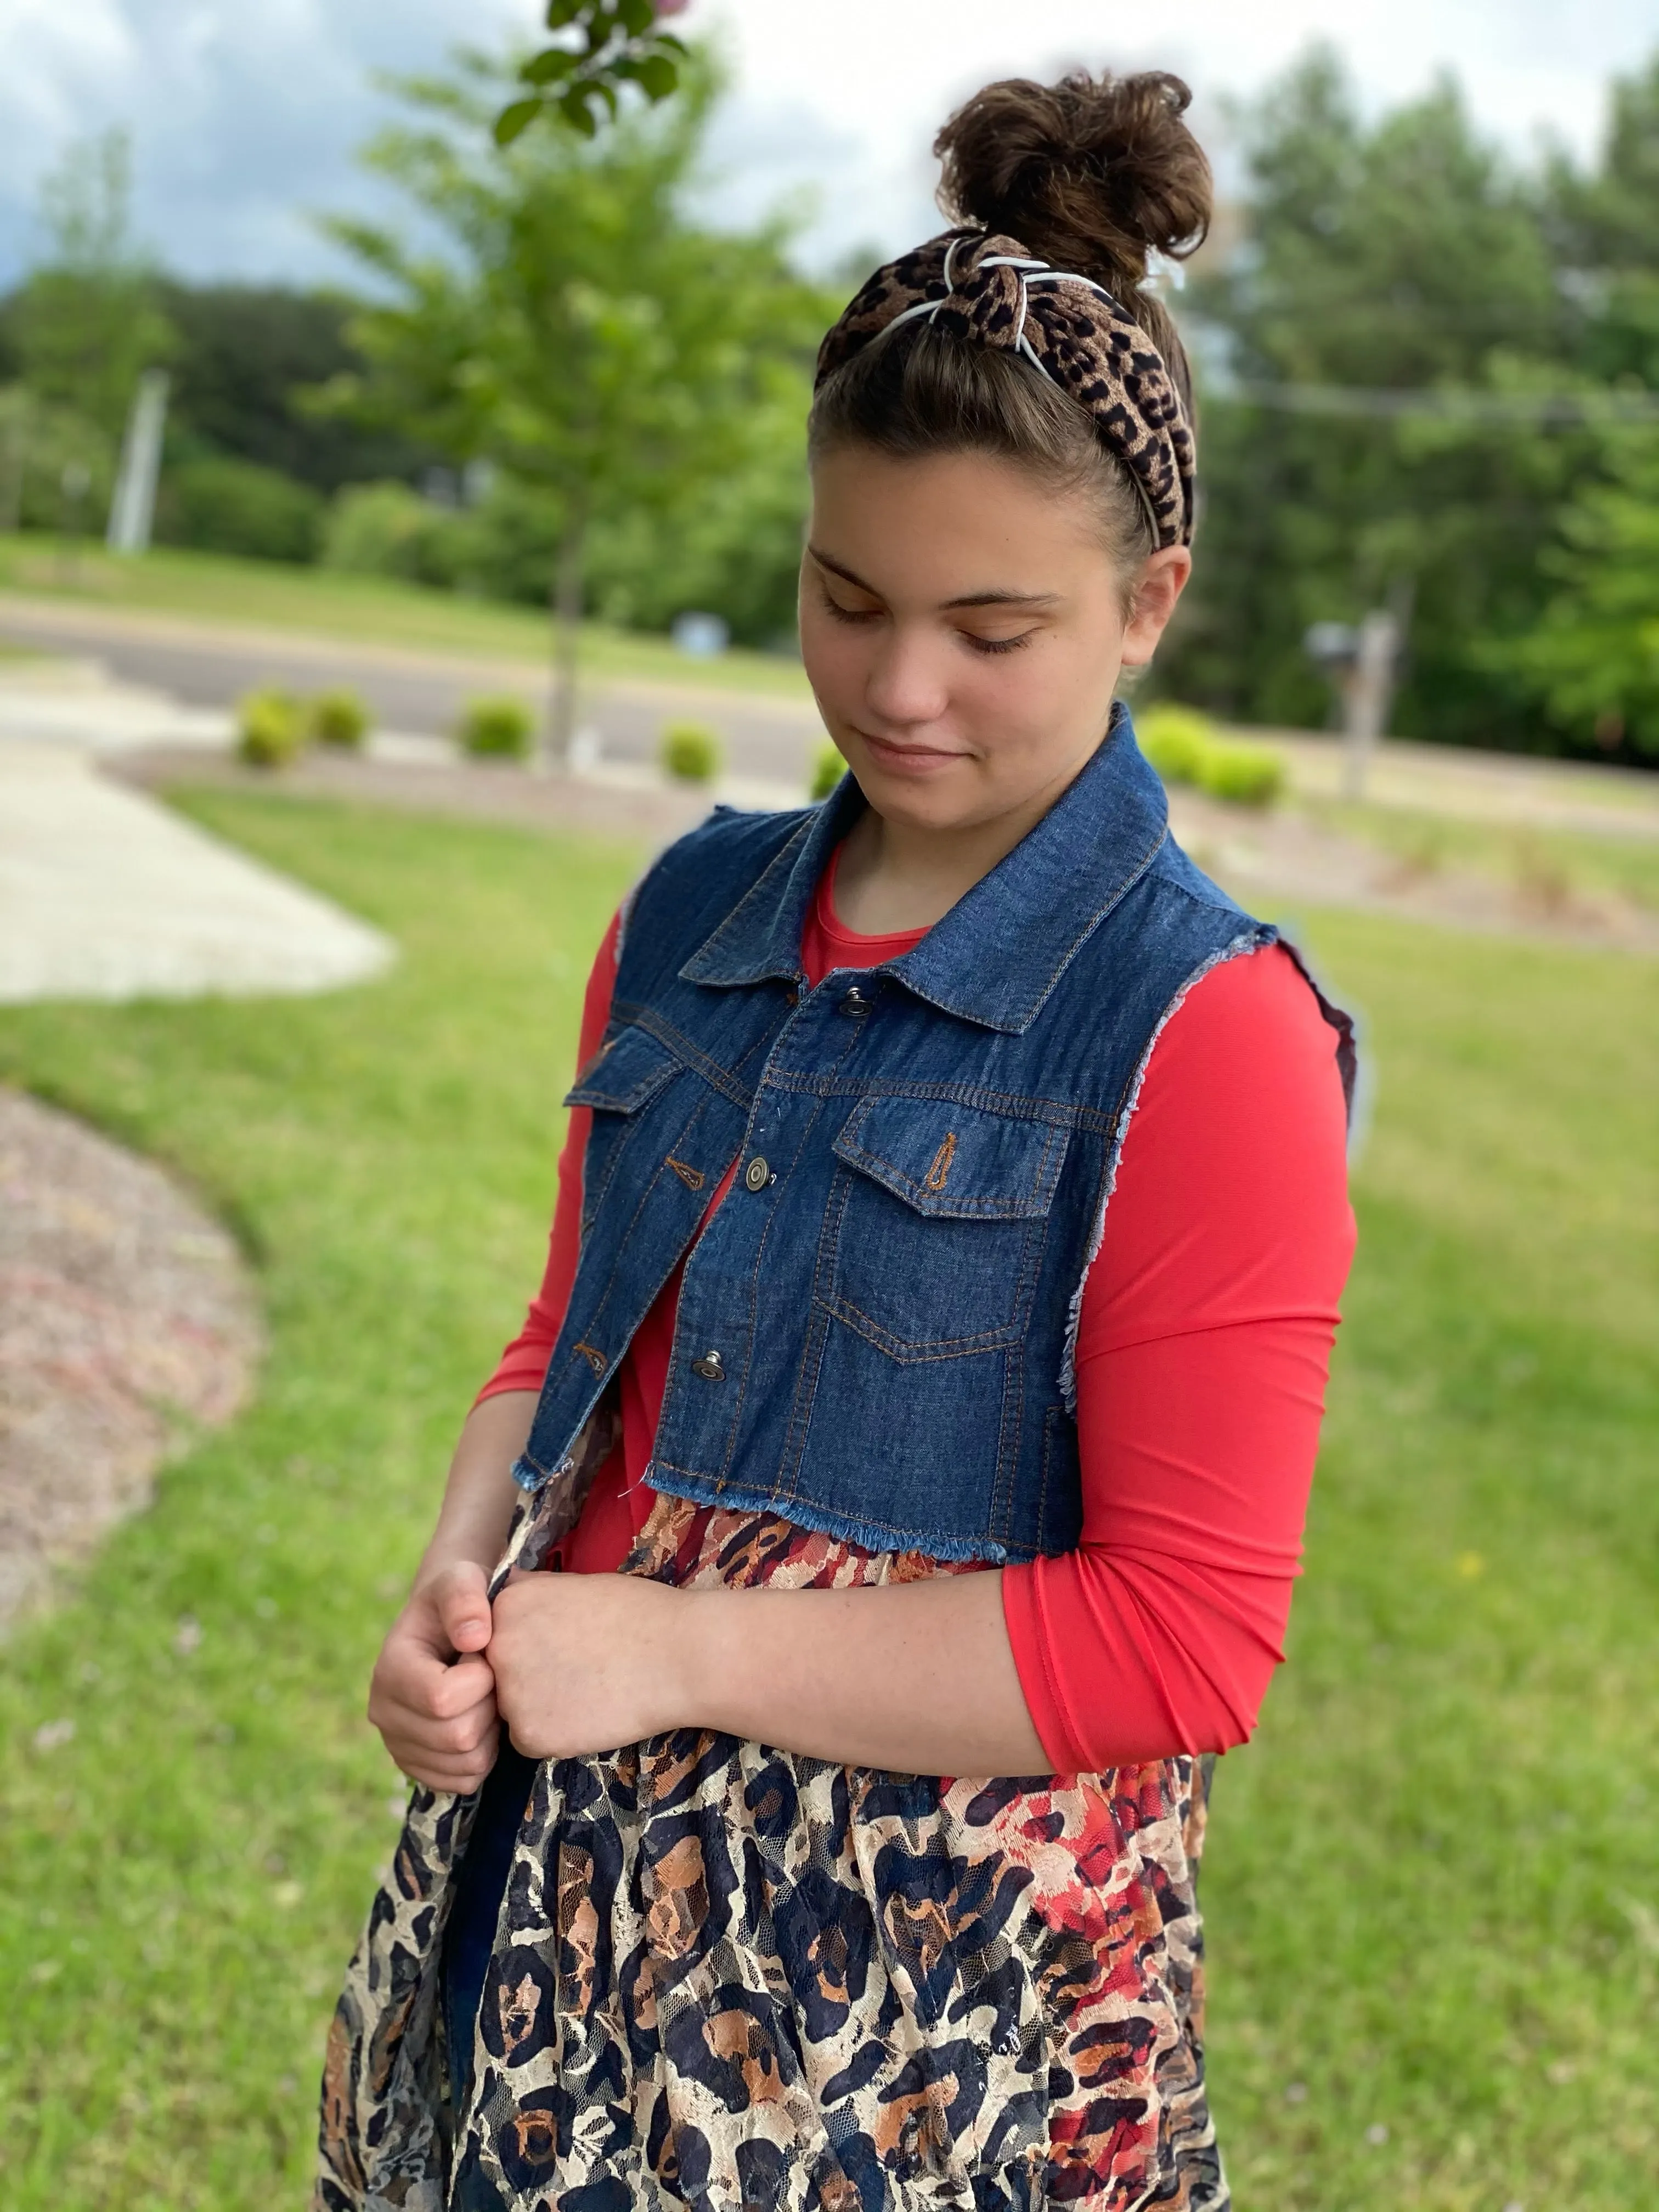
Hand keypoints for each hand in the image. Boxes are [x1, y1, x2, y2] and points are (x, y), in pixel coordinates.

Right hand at [368, 1560, 499, 1793]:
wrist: (448, 1627)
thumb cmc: (458, 1601)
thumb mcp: (462, 1581)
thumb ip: (466, 1597)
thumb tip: (474, 1639)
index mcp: (389, 1670)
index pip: (442, 1699)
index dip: (480, 1679)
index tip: (484, 1655)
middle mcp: (383, 1713)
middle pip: (457, 1737)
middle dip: (489, 1706)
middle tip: (490, 1680)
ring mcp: (397, 1745)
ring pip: (465, 1764)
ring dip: (490, 1733)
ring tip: (483, 1698)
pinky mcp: (417, 1767)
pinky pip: (464, 1782)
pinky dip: (483, 1757)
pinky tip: (479, 1722)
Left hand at [488, 1572, 688, 1759]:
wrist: (679, 1655)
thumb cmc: (637, 1612)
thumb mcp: (575, 1583)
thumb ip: (532, 1592)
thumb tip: (505, 1591)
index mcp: (507, 1605)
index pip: (493, 1634)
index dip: (527, 1642)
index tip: (562, 1643)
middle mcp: (497, 1649)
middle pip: (495, 1673)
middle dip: (528, 1675)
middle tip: (576, 1670)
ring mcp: (511, 1695)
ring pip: (511, 1709)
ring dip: (539, 1705)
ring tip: (586, 1690)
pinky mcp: (531, 1736)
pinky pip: (529, 1739)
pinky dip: (554, 1733)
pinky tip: (589, 1713)